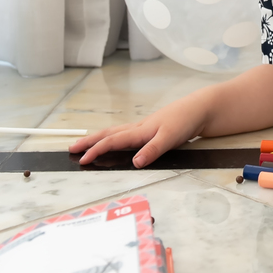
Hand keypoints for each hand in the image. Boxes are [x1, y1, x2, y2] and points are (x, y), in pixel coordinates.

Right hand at [68, 97, 206, 167]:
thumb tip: (135, 163)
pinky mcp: (150, 129)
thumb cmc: (185, 121)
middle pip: (108, 134)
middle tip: (72, 148)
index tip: (82, 159)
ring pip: (115, 133)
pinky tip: (114, 141)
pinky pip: (125, 134)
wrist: (200, 109)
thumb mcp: (171, 137)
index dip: (96, 150)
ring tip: (85, 144)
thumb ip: (153, 150)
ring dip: (99, 138)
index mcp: (140, 131)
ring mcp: (144, 127)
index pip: (112, 141)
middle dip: (89, 141)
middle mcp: (139, 128)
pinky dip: (113, 137)